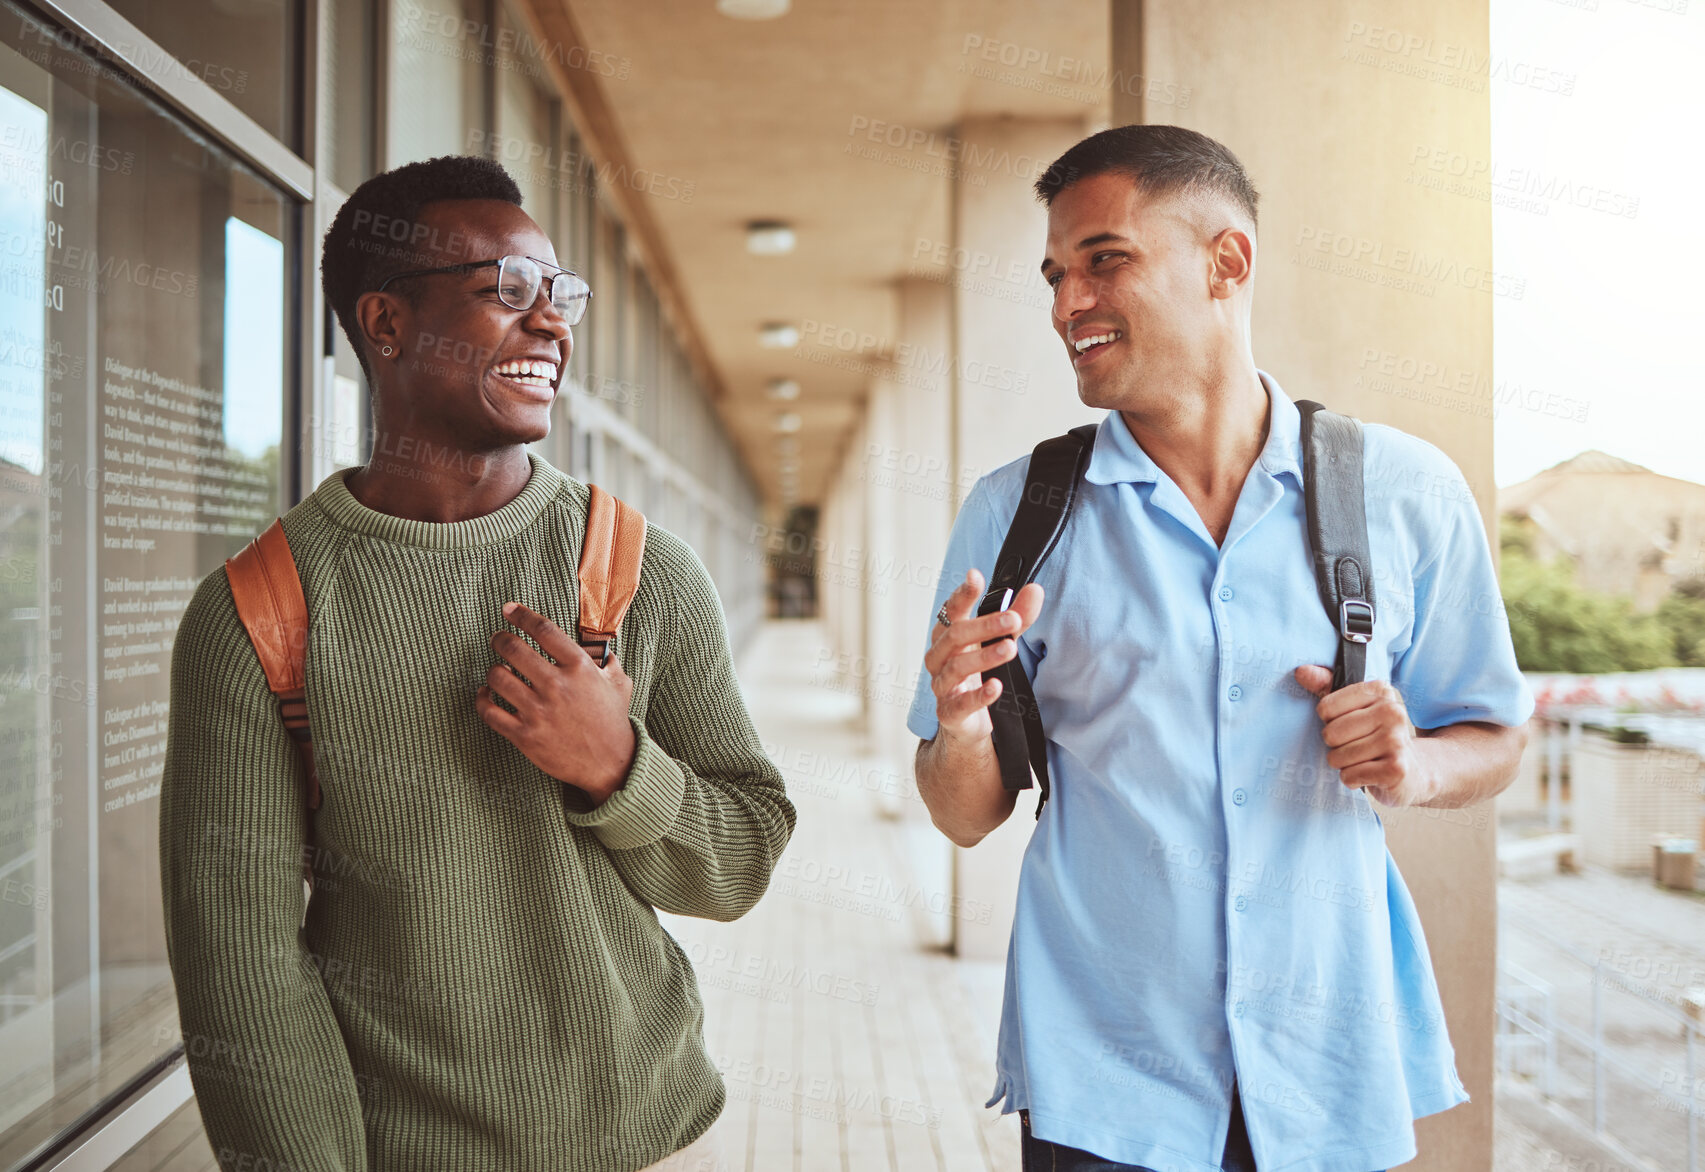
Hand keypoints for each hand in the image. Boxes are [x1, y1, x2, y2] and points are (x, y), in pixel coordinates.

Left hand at [476, 602, 636, 803]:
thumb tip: (598, 647)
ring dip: (493, 669)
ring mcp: (538, 711)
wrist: (610, 763)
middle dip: (499, 639)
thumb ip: (607, 661)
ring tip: (498, 670)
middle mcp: (556, 685)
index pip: (543, 629)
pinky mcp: (524, 735)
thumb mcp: (619, 683)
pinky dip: (482, 699)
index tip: (509, 610)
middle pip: (513, 648)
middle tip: (498, 639)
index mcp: (579, 667)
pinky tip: (485, 694)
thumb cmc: (612, 721)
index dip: (521, 615)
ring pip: (497, 677)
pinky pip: (489, 711)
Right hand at [924, 569, 1044, 745]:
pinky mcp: (949, 712)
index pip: (952, 609)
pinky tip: (996, 687)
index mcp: (948, 635)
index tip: (975, 577)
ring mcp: (941, 685)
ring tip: (1010, 648)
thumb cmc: (976, 673)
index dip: (962, 593)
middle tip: (1012, 618)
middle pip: (955, 635)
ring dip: (985, 656)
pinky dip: (979, 695)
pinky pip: (961, 703)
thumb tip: (1035, 590)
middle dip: (985, 625)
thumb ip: (1017, 617)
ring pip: (957, 667)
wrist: (966, 720)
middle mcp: (939, 657)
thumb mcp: (999, 641)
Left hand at [1294, 666, 1434, 806]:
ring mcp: (1396, 740)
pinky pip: (1349, 775)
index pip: (1325, 708)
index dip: (1329, 722)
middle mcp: (1392, 711)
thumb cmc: (1374, 736)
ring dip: (1344, 764)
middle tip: (1356, 746)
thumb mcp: (1352, 707)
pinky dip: (1352, 779)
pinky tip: (1369, 774)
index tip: (1349, 725)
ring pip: (1338, 757)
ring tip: (1363, 760)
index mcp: (1380, 691)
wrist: (1413, 771)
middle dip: (1335, 746)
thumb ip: (1325, 686)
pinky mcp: (1396, 769)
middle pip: (1330, 733)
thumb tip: (1301, 672)